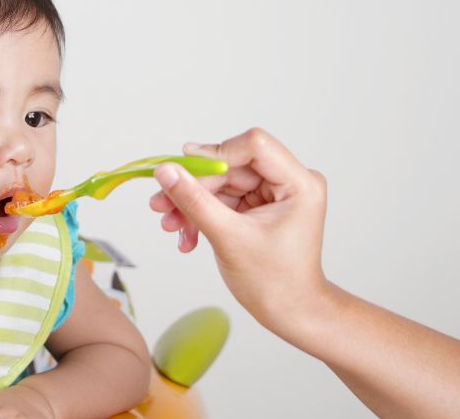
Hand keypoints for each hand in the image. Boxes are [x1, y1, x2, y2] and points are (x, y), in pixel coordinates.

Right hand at [149, 128, 329, 332]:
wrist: (289, 313)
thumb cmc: (273, 283)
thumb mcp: (228, 237)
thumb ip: (194, 200)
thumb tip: (165, 171)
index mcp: (299, 183)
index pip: (254, 146)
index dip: (215, 155)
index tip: (181, 171)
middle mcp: (290, 182)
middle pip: (231, 166)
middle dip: (193, 187)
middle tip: (160, 203)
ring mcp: (273, 194)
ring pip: (221, 183)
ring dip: (191, 203)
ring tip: (168, 224)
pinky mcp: (259, 206)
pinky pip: (222, 199)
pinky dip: (201, 215)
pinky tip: (186, 236)